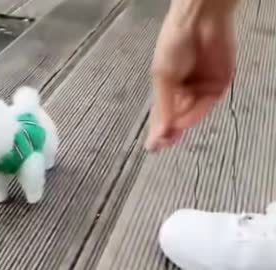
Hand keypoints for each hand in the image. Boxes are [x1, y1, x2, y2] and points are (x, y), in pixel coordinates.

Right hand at [145, 1, 236, 151]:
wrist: (200, 22)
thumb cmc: (173, 44)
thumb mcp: (162, 77)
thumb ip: (163, 107)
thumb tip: (159, 133)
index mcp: (167, 87)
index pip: (162, 114)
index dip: (157, 131)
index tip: (153, 148)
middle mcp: (184, 90)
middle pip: (177, 117)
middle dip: (171, 131)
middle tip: (164, 144)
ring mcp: (201, 88)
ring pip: (192, 114)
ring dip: (183, 124)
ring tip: (172, 133)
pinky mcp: (218, 85)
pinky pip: (207, 105)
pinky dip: (197, 113)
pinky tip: (185, 120)